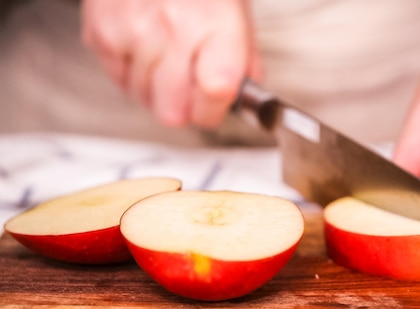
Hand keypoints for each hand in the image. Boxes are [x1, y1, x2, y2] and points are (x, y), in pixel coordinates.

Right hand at [81, 0, 261, 127]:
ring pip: (142, 99)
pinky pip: (118, 79)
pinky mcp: (101, 32)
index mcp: (215, 24)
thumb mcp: (236, 12)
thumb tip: (244, 97)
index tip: (214, 107)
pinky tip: (143, 46)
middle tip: (188, 87)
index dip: (213, 110)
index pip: (215, 92)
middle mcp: (173, 28)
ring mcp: (133, 31)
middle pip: (171, 112)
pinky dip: (131, 70)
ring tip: (165, 57)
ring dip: (155, 89)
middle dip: (182, 108)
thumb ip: (245, 60)